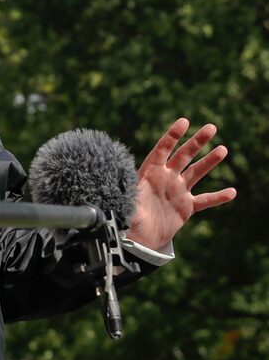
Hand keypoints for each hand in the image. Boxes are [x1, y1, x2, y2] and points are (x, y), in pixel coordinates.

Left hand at [127, 118, 235, 250]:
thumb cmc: (128, 219)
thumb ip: (129, 196)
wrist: (139, 238)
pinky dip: (218, 197)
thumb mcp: (126, 205)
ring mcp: (177, 191)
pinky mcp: (186, 207)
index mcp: (149, 173)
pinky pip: (205, 200)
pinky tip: (232, 192)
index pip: (162, 149)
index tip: (184, 121)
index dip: (172, 136)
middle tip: (211, 127)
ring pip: (196, 172)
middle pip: (183, 155)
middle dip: (197, 141)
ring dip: (210, 161)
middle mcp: (166, 178)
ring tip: (223, 149)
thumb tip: (126, 187)